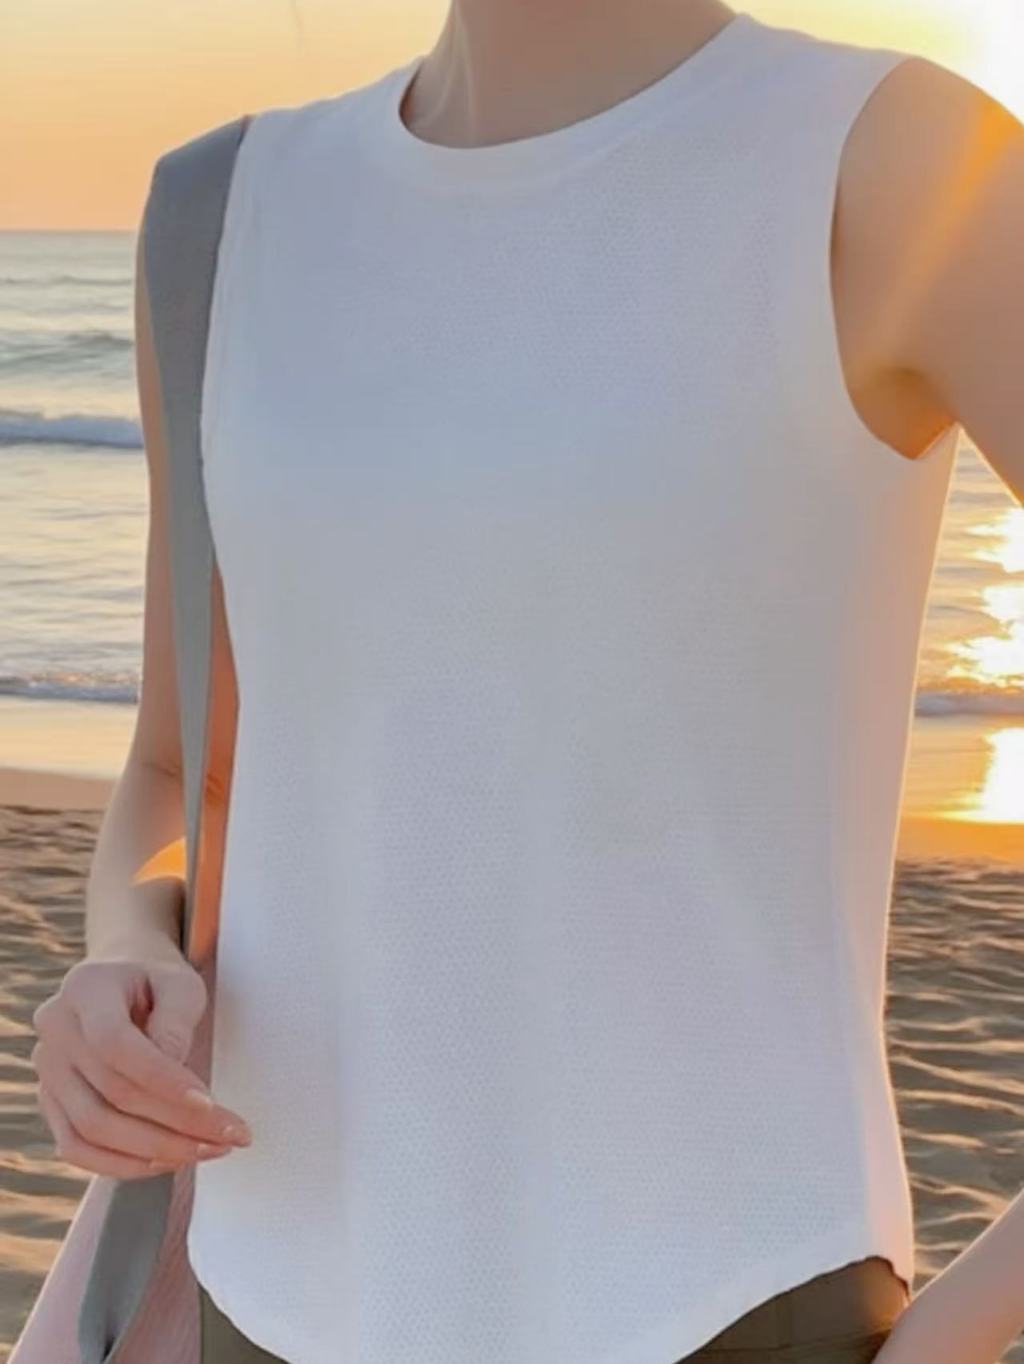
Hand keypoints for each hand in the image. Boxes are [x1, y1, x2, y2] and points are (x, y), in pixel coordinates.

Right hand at [31, 949, 251, 1178]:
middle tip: (229, 1135)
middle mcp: (55, 1029)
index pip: (115, 1044)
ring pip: (92, 1129)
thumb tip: (176, 1076)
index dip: (162, 1079)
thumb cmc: (156, 980)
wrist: (121, 978)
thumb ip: (177, 1021)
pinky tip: (169, 1160)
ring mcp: (47, 1069)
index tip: (210, 1102)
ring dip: (155, 1150)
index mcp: (85, 989)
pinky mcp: (51, 1101)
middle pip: (110, 1093)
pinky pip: (77, 1147)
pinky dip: (123, 1164)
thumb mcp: (181, 982)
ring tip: (209, 1149)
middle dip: (176, 1123)